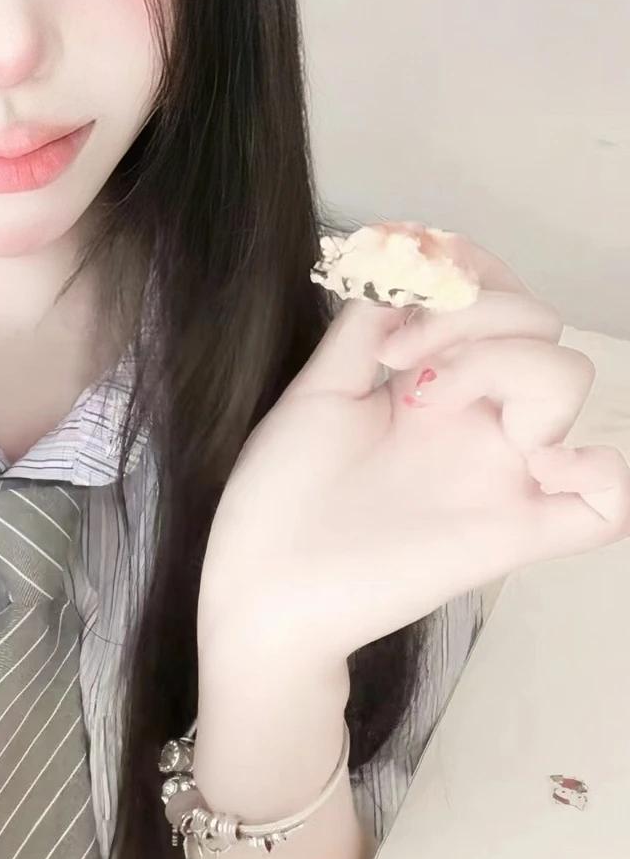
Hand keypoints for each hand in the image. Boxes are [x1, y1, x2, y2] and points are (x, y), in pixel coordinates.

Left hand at [196, 224, 629, 665]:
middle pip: (539, 326)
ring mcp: (498, 474)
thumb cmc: (279, 495)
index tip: (406, 291)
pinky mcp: (511, 535)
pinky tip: (530, 457)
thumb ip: (363, 329)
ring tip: (427, 400)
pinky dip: (601, 472)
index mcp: (430, 387)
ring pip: (572, 380)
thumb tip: (407, 283)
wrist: (263, 585)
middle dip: (471, 314)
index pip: (498, 303)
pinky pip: (609, 507)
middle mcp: (476, 423)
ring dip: (505, 362)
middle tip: (399, 358)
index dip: (473, 273)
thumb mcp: (315, 391)